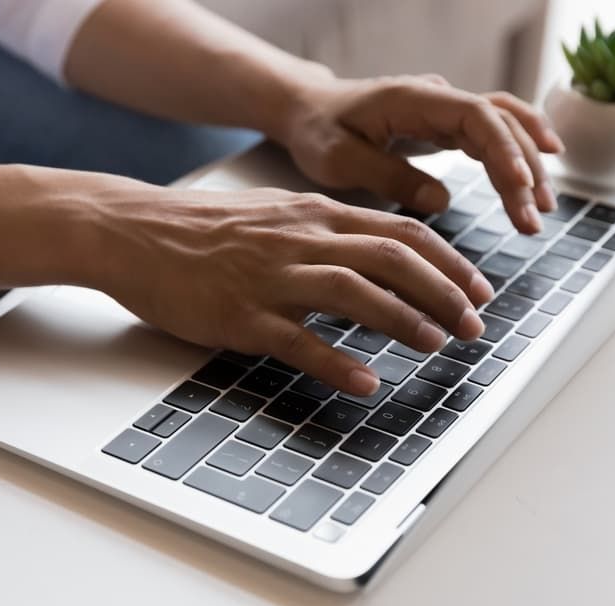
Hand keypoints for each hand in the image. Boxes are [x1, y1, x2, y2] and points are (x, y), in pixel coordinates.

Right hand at [87, 183, 495, 395]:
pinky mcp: (241, 315)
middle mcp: (301, 239)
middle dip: (444, 292)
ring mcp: (271, 277)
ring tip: (436, 345)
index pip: (402, 231)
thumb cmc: (206, 228)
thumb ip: (328, 229)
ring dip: (404, 320)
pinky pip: (298, 341)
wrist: (135, 232)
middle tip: (472, 326)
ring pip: (355, 293)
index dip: (450, 262)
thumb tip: (380, 251)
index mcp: (315, 214)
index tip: (479, 288)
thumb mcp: (277, 213)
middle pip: (393, 258)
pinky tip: (365, 382)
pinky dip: (337, 363)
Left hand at [276, 75, 564, 232]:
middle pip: (498, 124)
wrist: (309, 109)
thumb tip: (441, 200)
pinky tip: (541, 174)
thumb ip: (387, 176)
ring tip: (543, 211)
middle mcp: (437, 97)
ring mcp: (446, 108)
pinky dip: (519, 151)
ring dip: (528, 165)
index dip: (504, 150)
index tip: (521, 187)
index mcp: (411, 99)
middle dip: (522, 170)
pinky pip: (494, 132)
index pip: (475, 116)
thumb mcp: (339, 159)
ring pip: (503, 127)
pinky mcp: (447, 124)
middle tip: (532, 221)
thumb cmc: (319, 131)